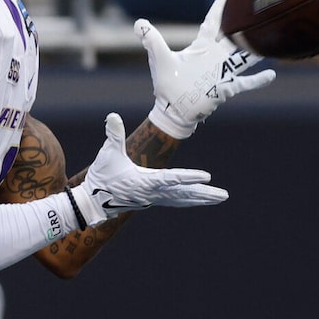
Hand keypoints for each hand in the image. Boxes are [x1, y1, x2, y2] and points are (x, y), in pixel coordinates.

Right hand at [68, 112, 225, 225]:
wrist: (94, 201)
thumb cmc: (102, 176)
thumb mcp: (107, 154)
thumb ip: (113, 135)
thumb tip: (112, 116)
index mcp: (144, 181)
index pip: (171, 179)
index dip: (189, 177)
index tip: (207, 177)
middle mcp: (153, 193)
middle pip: (184, 193)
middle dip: (204, 194)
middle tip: (224, 195)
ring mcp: (154, 199)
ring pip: (183, 199)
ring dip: (203, 198)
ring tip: (221, 197)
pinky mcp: (153, 200)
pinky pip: (177, 201)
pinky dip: (191, 200)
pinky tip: (203, 200)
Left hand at [136, 0, 274, 139]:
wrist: (172, 109)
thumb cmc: (166, 85)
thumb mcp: (159, 58)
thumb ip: (152, 39)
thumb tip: (138, 23)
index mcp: (201, 47)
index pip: (214, 22)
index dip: (221, 7)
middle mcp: (215, 56)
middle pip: (233, 35)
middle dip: (243, 22)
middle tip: (257, 6)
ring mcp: (222, 72)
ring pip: (244, 57)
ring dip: (255, 49)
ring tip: (271, 37)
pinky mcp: (225, 88)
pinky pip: (245, 83)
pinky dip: (257, 80)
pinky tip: (272, 75)